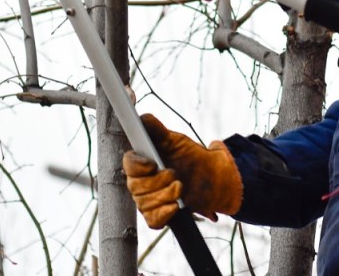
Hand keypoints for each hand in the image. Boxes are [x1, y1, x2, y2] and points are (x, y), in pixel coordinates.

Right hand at [123, 114, 242, 228]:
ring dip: (166, 195)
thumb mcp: (175, 140)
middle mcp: (140, 182)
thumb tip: (142, 118)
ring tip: (180, 187)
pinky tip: (176, 206)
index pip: (128, 164)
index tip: (153, 164)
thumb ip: (157, 129)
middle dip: (158, 181)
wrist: (210, 178)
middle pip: (135, 186)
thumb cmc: (190, 157)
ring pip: (145, 204)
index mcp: (141, 162)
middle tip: (175, 175)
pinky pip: (152, 220)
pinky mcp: (157, 216)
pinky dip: (165, 213)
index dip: (137, 166)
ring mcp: (147, 200)